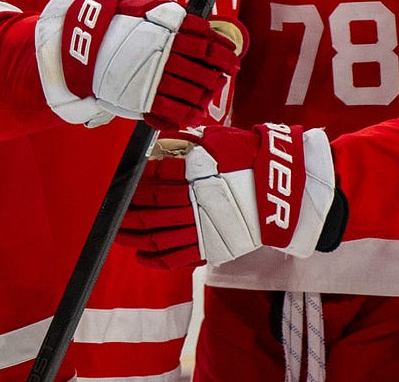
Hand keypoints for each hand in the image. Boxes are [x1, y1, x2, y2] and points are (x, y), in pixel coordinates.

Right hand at [35, 0, 242, 129]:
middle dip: (218, 73)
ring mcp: (152, 77)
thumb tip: (204, 25)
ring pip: (190, 88)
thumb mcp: (145, 10)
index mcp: (167, 31)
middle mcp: (163, 53)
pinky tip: (196, 112)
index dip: (224, 53)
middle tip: (225, 76)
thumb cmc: (117, 26)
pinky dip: (187, 113)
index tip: (233, 58)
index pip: (207, 43)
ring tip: (212, 92)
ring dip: (206, 92)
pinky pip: (171, 109)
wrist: (82, 45)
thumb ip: (172, 18)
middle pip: (203, 67)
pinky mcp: (140, 97)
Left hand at [121, 124, 342, 268]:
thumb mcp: (220, 139)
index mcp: (195, 171)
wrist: (285, 190)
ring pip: (158, 234)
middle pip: (150, 208)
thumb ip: (188, 141)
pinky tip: (142, 256)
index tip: (124, 181)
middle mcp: (194, 200)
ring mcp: (202, 226)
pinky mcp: (211, 246)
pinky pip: (177, 257)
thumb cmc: (253, 159)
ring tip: (119, 234)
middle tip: (113, 210)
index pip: (154, 178)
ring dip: (134, 235)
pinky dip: (156, 259)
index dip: (136, 181)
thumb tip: (161, 141)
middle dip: (128, 210)